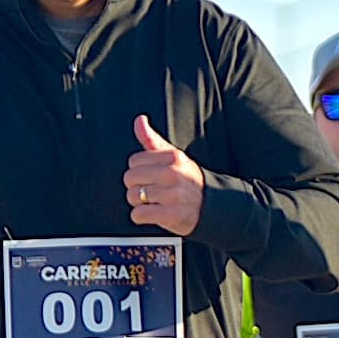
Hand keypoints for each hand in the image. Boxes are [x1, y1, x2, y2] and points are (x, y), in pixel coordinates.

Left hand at [125, 115, 204, 234]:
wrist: (209, 205)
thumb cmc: (187, 180)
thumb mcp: (173, 156)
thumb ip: (152, 139)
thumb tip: (139, 120)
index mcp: (173, 157)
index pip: (134, 161)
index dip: (139, 170)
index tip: (151, 176)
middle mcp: (173, 175)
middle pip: (130, 178)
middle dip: (136, 186)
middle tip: (150, 190)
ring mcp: (172, 196)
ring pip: (133, 197)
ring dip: (138, 203)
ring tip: (153, 202)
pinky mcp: (170, 215)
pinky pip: (138, 215)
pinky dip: (140, 217)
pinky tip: (152, 213)